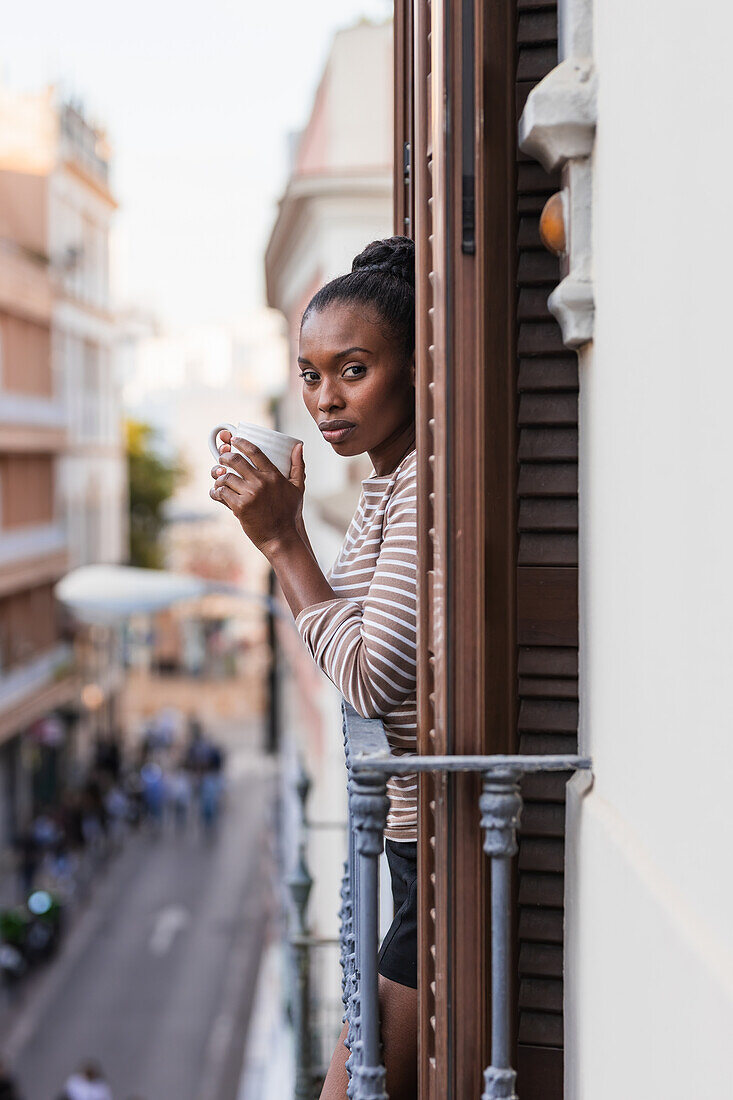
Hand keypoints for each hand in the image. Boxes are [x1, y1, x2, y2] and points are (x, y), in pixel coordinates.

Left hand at [209, 433, 305, 556]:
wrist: (281, 538)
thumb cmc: (289, 513)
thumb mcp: (298, 488)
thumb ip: (298, 466)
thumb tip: (300, 446)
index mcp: (273, 475)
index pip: (254, 451)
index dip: (241, 443)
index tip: (233, 440)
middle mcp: (261, 482)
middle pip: (235, 460)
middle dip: (224, 457)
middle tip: (221, 459)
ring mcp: (250, 494)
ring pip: (225, 477)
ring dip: (218, 478)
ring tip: (219, 480)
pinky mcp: (240, 507)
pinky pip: (221, 493)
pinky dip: (216, 492)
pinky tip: (217, 493)